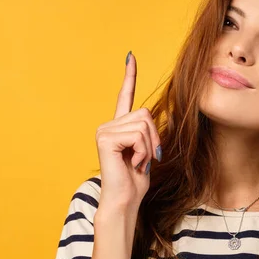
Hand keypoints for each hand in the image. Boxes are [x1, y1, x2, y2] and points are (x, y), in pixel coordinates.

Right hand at [95, 51, 161, 216]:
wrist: (124, 201)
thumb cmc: (135, 180)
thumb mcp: (147, 151)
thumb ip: (148, 133)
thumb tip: (151, 118)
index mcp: (119, 126)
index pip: (125, 96)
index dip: (129, 76)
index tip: (130, 57)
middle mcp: (108, 125)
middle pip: (145, 114)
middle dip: (154, 138)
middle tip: (146, 158)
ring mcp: (104, 130)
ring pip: (144, 124)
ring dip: (149, 147)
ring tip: (138, 162)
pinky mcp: (105, 138)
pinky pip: (137, 136)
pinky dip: (142, 152)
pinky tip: (132, 164)